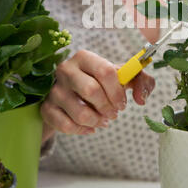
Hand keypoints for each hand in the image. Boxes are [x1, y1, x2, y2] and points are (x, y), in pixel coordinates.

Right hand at [40, 49, 154, 140]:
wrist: (72, 94)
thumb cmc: (101, 83)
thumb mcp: (122, 78)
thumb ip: (141, 80)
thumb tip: (141, 98)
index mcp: (85, 57)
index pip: (105, 71)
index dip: (118, 91)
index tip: (122, 103)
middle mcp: (66, 69)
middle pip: (91, 90)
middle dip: (108, 107)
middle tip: (113, 114)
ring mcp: (54, 89)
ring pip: (80, 112)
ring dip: (97, 121)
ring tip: (102, 120)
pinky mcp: (46, 108)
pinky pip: (66, 125)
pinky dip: (82, 130)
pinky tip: (89, 128)